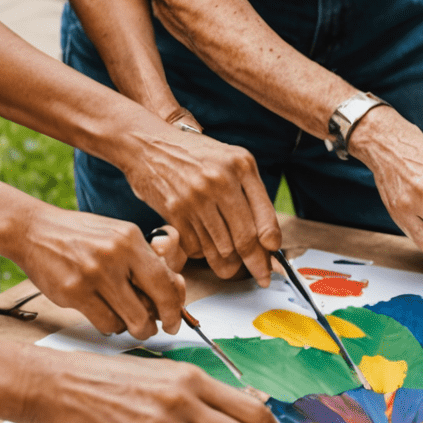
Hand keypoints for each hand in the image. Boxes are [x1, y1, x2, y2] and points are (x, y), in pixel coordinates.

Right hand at [12, 206, 185, 337]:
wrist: (35, 231)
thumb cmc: (81, 236)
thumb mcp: (117, 235)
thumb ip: (144, 260)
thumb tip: (172, 293)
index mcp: (131, 238)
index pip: (166, 280)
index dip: (174, 306)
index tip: (174, 319)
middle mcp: (115, 255)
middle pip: (153, 305)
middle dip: (158, 324)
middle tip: (154, 329)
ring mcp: (94, 275)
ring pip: (130, 320)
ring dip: (132, 328)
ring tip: (126, 320)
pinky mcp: (74, 293)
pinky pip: (105, 324)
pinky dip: (110, 326)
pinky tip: (105, 315)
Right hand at [121, 120, 280, 288]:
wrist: (148, 144)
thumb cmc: (194, 155)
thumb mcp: (229, 159)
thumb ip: (250, 192)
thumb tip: (267, 239)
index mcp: (241, 165)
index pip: (265, 217)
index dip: (271, 247)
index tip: (273, 261)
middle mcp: (221, 180)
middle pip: (245, 238)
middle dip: (256, 264)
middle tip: (262, 277)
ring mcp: (197, 197)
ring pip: (222, 247)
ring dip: (229, 265)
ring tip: (232, 269)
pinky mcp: (175, 211)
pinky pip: (197, 246)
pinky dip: (203, 253)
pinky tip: (205, 248)